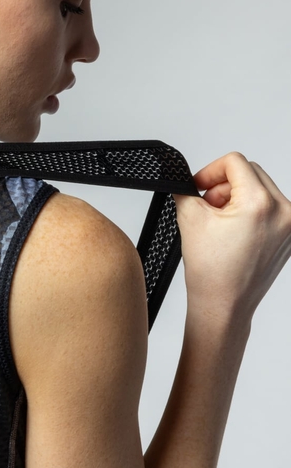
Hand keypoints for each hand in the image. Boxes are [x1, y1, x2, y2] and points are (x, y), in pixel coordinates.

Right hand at [173, 152, 290, 323]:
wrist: (224, 304)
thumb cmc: (211, 272)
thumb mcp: (190, 220)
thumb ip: (186, 191)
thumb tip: (186, 180)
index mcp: (261, 204)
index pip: (235, 162)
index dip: (210, 170)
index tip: (198, 186)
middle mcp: (283, 211)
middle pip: (250, 173)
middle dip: (223, 185)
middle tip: (206, 206)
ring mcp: (290, 224)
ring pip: (260, 189)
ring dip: (236, 197)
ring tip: (219, 221)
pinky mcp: (290, 234)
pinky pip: (269, 207)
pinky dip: (249, 211)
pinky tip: (232, 231)